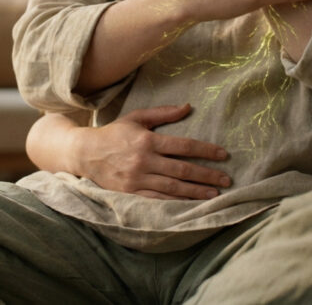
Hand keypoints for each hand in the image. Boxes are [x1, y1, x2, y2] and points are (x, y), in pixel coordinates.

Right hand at [73, 104, 230, 199]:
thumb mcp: (136, 117)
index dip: (206, 151)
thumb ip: (162, 113)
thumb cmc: (113, 133)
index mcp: (147, 140)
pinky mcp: (131, 193)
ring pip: (173, 188)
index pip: (184, 146)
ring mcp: (137, 179)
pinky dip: (176, 203)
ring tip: (215, 194)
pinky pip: (158, 200)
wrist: (84, 153)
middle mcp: (144, 160)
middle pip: (183, 170)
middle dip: (207, 175)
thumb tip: (188, 107)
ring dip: (196, 192)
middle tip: (227, 179)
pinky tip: (191, 204)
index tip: (223, 155)